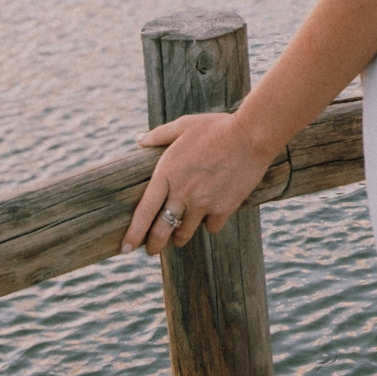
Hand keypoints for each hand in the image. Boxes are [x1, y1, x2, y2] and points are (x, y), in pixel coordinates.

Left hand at [125, 109, 278, 255]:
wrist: (251, 135)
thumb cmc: (217, 127)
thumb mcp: (184, 125)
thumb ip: (159, 135)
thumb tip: (139, 140)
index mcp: (167, 173)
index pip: (144, 212)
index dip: (133, 234)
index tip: (124, 249)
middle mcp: (181, 193)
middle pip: (161, 231)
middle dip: (153, 245)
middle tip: (151, 250)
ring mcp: (202, 203)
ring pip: (184, 233)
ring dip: (179, 236)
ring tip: (179, 235)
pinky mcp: (223, 208)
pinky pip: (211, 227)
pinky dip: (210, 224)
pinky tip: (212, 215)